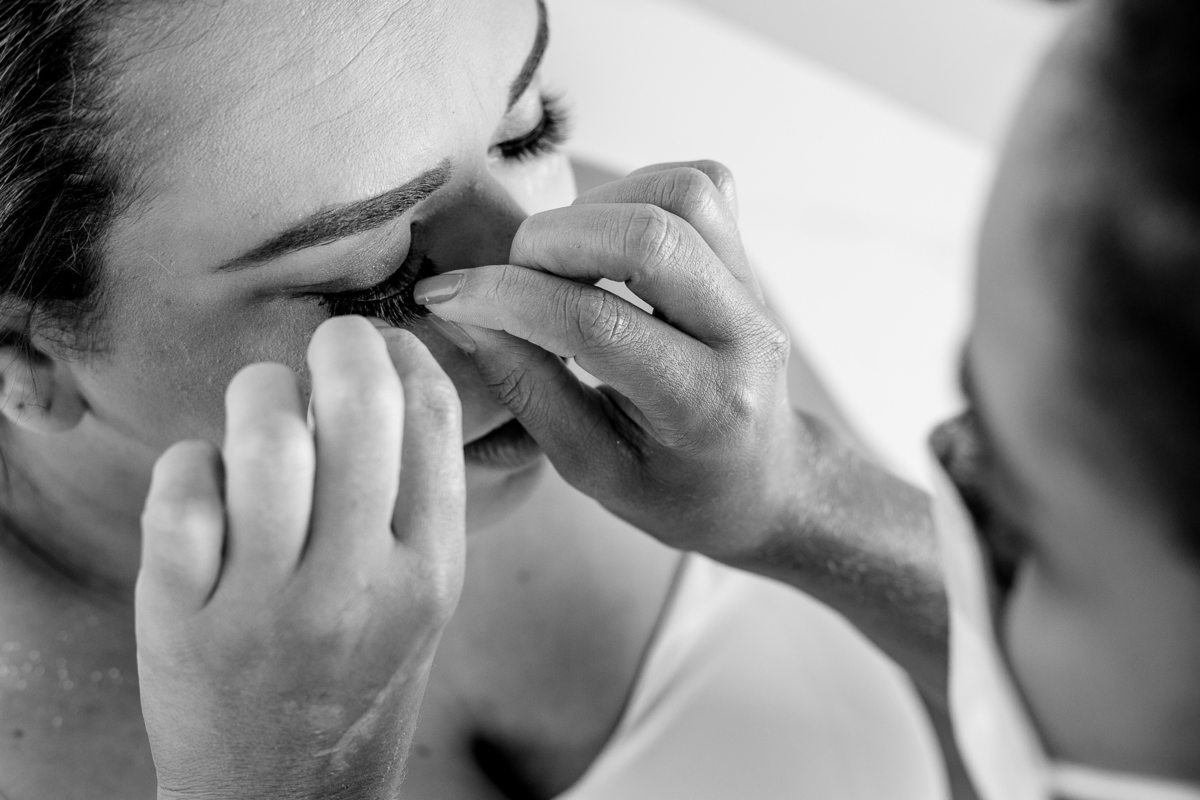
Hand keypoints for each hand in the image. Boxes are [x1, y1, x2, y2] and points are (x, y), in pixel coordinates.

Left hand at [135, 317, 464, 799]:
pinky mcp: (181, 620)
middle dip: (340, 345)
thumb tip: (382, 375)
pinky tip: (210, 483)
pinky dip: (191, 463)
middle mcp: (356, 587)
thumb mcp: (423, 601)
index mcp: (429, 574)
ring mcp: (266, 606)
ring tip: (263, 409)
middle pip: (357, 408)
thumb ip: (414, 501)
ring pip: (265, 439)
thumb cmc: (356, 682)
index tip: (385, 338)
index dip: (406, 351)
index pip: (431, 418)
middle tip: (326, 345)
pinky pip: (182, 492)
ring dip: (261, 395)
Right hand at [412, 161, 797, 559]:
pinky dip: (637, 191)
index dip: (506, 299)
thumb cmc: (675, 490)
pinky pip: (702, 184)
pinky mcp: (748, 259)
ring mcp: (753, 289)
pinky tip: (602, 236)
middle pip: (651, 238)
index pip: (597, 325)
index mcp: (703, 406)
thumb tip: (465, 314)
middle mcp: (743, 336)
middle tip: (508, 276)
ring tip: (556, 257)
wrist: (762, 483)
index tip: (446, 296)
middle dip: (551, 242)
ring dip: (597, 208)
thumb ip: (529, 391)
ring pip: (682, 194)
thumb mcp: (592, 469)